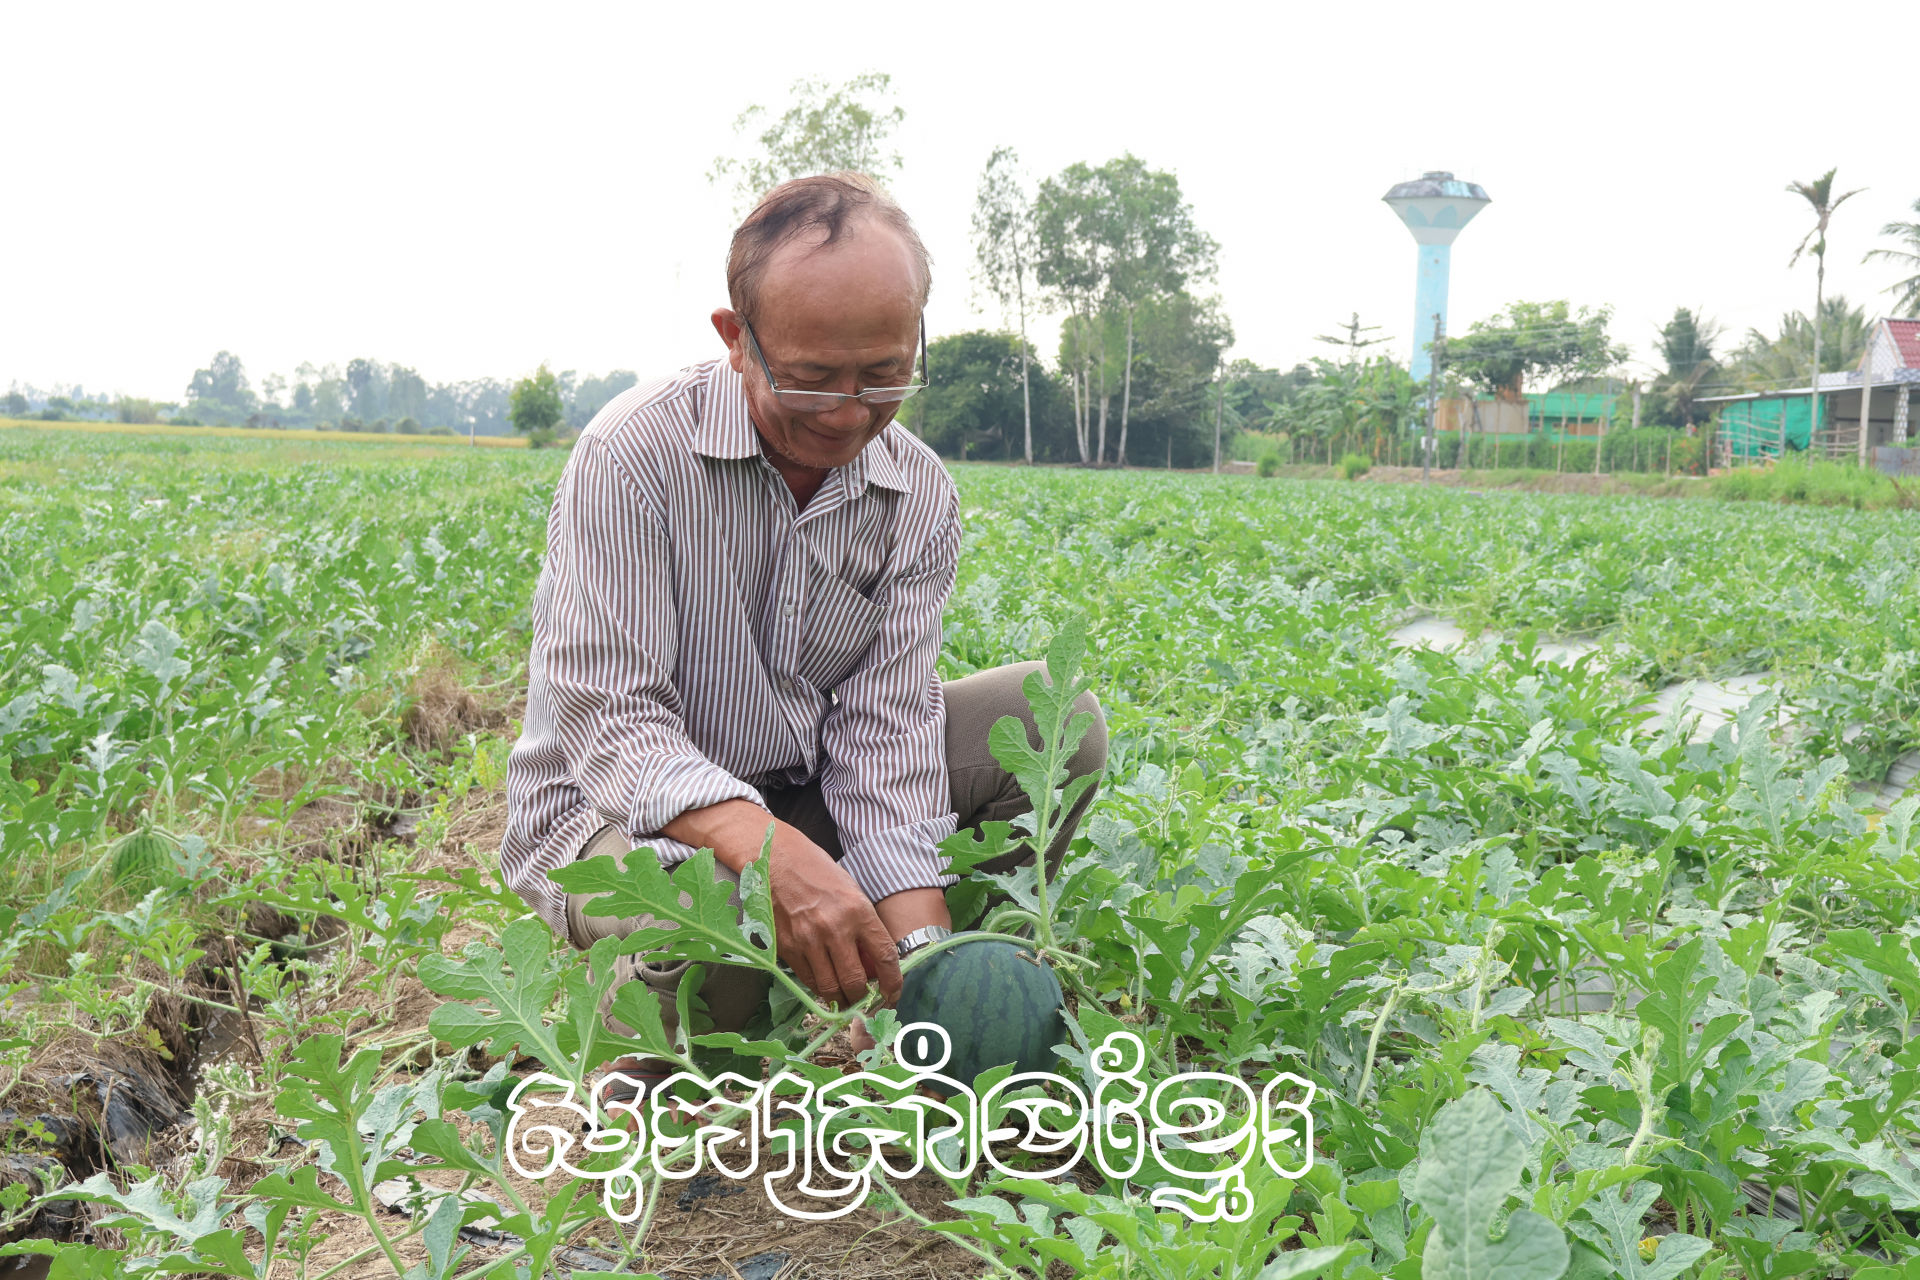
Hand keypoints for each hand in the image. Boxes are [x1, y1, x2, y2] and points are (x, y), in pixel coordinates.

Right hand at [662, 799, 899, 1008]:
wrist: (777, 860)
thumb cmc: (820, 874)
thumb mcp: (852, 893)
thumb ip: (865, 929)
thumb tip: (874, 965)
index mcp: (858, 911)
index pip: (884, 957)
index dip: (892, 982)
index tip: (893, 994)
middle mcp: (834, 928)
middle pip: (854, 981)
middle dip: (862, 997)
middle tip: (863, 998)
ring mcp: (808, 940)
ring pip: (829, 987)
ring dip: (840, 998)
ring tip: (843, 995)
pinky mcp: (787, 947)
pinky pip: (807, 979)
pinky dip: (818, 986)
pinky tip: (822, 980)